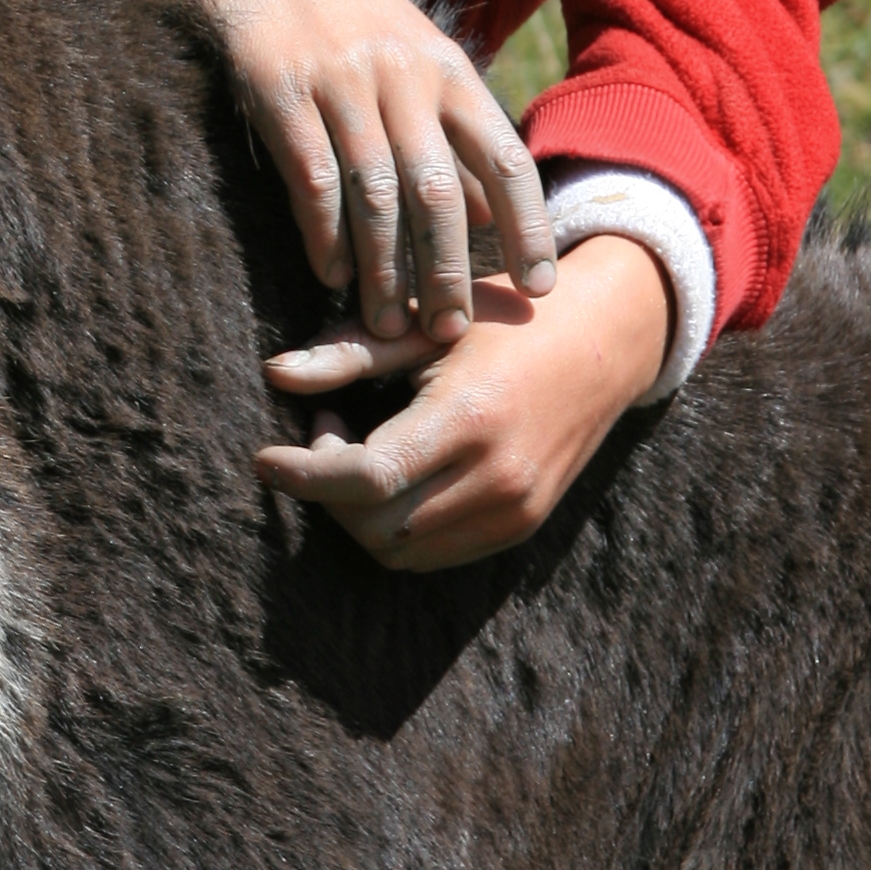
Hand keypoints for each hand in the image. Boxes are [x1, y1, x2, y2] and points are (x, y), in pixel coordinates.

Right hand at [150, 0, 553, 343]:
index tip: (538, 287)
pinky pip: (310, 177)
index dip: (527, 226)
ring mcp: (342, 82)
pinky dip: (323, 233)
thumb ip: (454, 134)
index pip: (505, 157)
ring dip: (382, 270)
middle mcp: (404, 76)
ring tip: (383, 323)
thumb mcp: (418, 61)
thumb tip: (493, 218)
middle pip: (439, 192)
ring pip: (374, 195)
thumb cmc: (349, 20)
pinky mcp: (280, 89)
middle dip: (447, 270)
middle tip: (447, 330)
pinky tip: (329, 274)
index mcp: (449, 71)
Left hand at [256, 233, 671, 570]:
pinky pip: (433, 553)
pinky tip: (391, 470)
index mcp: (469, 419)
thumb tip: (274, 373)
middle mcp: (496, 477)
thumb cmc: (509, 317)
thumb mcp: (429, 322)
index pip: (366, 477)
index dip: (303, 475)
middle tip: (320, 427)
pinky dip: (395, 525)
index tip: (264, 457)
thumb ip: (350, 351)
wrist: (606, 341)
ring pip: (400, 552)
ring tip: (352, 445)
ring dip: (357, 513)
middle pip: (374, 526)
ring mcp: (514, 510)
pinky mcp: (521, 526)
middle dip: (326, 490)